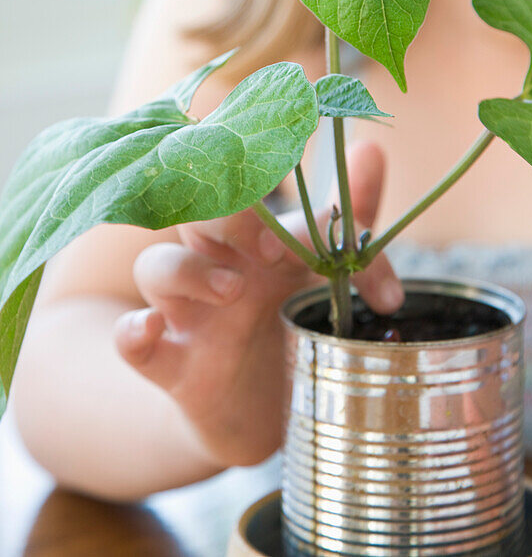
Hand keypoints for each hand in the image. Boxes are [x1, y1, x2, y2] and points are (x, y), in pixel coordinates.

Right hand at [113, 141, 402, 469]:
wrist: (265, 414)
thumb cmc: (288, 325)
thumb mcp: (322, 273)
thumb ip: (349, 222)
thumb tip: (372, 149)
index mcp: (255, 236)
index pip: (260, 190)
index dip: (290, 196)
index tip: (331, 230)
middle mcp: (215, 263)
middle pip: (197, 211)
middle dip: (229, 218)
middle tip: (272, 248)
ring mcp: (188, 312)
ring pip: (155, 266)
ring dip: (188, 271)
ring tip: (233, 290)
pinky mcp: (170, 364)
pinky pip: (128, 339)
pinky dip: (131, 331)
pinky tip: (147, 329)